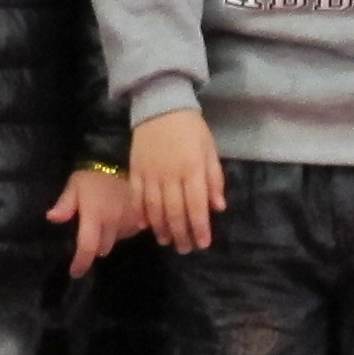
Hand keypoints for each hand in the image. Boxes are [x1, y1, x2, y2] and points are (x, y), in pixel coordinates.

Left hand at [51, 168, 130, 279]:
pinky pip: (126, 235)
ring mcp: (128, 223)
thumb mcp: (75, 185)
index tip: (75, 272)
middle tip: (86, 239)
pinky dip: (118, 232)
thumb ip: (64, 204)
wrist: (123, 164)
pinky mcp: (139, 222)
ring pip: (114, 243)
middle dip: (93, 248)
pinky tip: (113, 220)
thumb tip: (51, 218)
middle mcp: (113, 223)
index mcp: (95, 215)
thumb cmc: (94, 176)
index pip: (88, 245)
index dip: (81, 262)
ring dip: (106, 240)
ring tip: (100, 226)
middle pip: (102, 249)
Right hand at [130, 107, 224, 251]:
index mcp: (193, 169)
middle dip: (181, 234)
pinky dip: (140, 212)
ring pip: (154, 208)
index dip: (200, 227)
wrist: (160, 105)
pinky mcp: (135, 169)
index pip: (197, 205)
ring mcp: (151, 173)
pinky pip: (136, 196)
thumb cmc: (191, 129)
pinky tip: (145, 225)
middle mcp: (171, 174)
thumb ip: (214, 179)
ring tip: (166, 241)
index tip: (202, 244)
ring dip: (161, 228)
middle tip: (185, 249)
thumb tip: (218, 207)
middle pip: (175, 211)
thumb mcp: (210, 150)